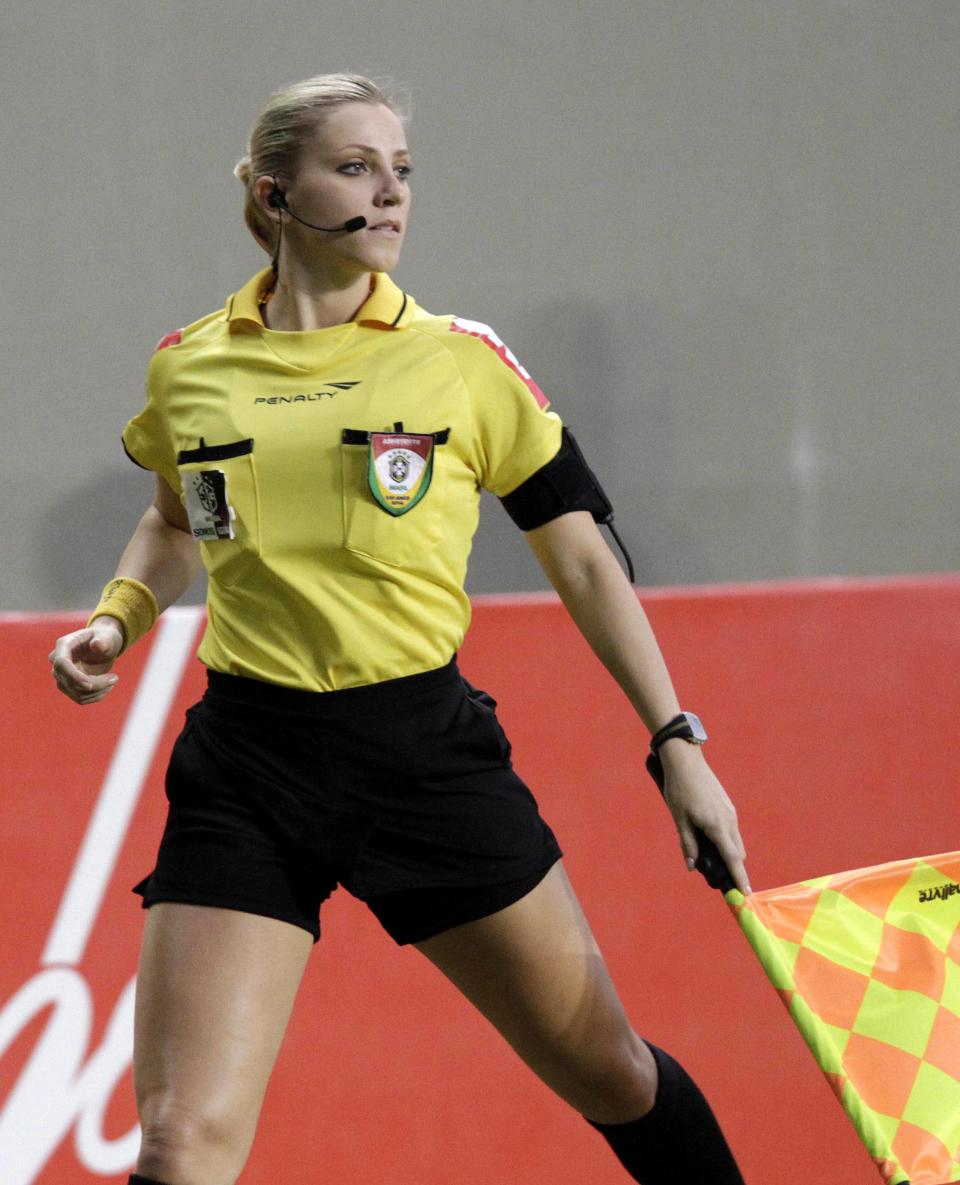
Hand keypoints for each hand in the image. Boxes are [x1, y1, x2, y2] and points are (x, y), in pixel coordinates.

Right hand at [49, 617, 123, 704]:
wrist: (103, 645)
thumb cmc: (105, 638)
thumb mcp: (108, 636)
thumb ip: (103, 640)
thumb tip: (97, 645)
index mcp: (64, 645)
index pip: (61, 664)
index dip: (73, 676)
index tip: (90, 685)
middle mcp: (58, 662)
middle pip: (70, 682)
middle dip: (95, 684)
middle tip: (115, 678)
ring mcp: (61, 676)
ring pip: (76, 694)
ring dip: (98, 692)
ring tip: (113, 680)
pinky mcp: (69, 687)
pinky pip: (81, 699)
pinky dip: (96, 696)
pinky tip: (107, 686)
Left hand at [658, 741, 750, 893]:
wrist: (686, 761)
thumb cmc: (679, 790)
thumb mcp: (679, 819)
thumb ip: (688, 844)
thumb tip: (692, 866)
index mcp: (717, 826)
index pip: (733, 859)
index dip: (739, 878)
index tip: (745, 894)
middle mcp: (729, 820)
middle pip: (737, 853)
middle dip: (733, 868)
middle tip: (720, 880)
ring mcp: (730, 812)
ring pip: (736, 841)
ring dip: (729, 854)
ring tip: (713, 861)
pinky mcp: (728, 806)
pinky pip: (732, 830)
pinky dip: (727, 841)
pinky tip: (711, 841)